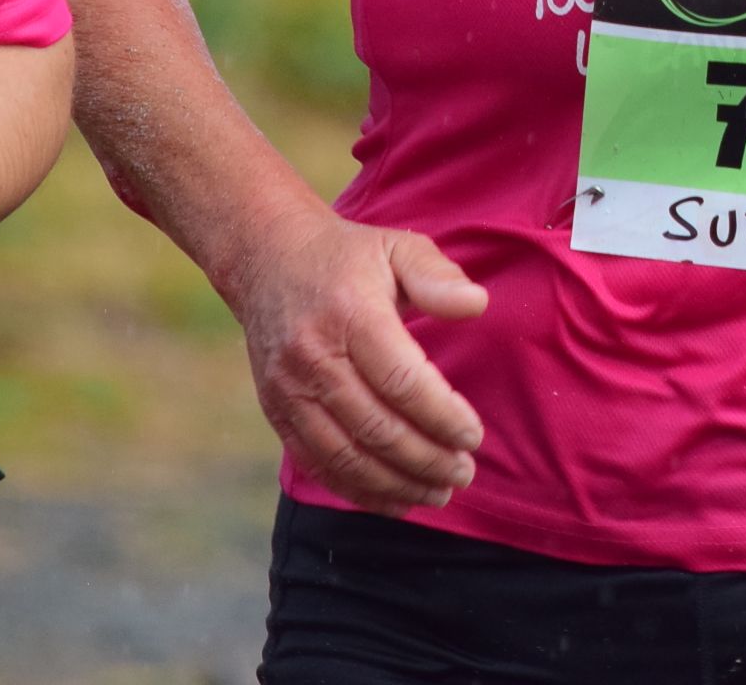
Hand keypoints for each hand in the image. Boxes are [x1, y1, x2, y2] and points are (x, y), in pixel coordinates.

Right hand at [223, 206, 489, 516]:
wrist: (267, 259)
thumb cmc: (348, 257)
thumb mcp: (398, 247)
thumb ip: (438, 277)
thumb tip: (477, 304)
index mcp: (351, 315)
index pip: (403, 382)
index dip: (442, 417)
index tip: (474, 435)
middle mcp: (314, 357)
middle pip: (376, 428)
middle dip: (427, 460)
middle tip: (464, 472)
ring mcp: (288, 389)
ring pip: (345, 456)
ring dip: (396, 484)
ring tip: (438, 493)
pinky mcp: (275, 410)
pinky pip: (316, 463)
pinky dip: (356, 490)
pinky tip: (394, 499)